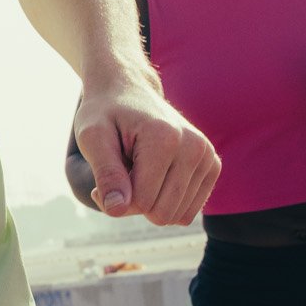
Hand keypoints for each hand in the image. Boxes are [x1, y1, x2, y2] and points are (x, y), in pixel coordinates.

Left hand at [73, 79, 220, 225]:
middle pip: (161, 213)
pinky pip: (187, 211)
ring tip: (136, 170)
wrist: (128, 90)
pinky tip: (154, 176)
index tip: (104, 172)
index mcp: (165, 138)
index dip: (115, 198)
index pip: (142, 202)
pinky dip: (166, 201)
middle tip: (119, 174)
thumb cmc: (105, 114)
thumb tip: (117, 210)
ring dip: (150, 202)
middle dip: (133, 203)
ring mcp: (208, 157)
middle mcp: (194, 147)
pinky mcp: (212, 165)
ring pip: (175, 216)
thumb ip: (105, 173)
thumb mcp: (92, 138)